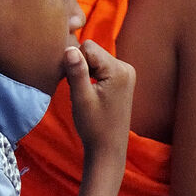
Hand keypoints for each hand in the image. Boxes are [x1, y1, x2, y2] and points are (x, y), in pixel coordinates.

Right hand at [64, 38, 134, 163]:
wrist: (108, 148)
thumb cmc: (94, 126)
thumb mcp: (81, 98)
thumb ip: (76, 71)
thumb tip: (69, 48)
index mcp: (119, 69)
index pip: (88, 47)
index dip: (75, 62)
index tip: (75, 84)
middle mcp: (126, 67)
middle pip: (92, 51)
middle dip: (81, 67)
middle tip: (81, 91)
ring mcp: (126, 73)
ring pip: (95, 59)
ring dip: (85, 72)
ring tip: (87, 95)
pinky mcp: (122, 79)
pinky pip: (100, 67)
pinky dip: (91, 77)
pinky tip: (92, 94)